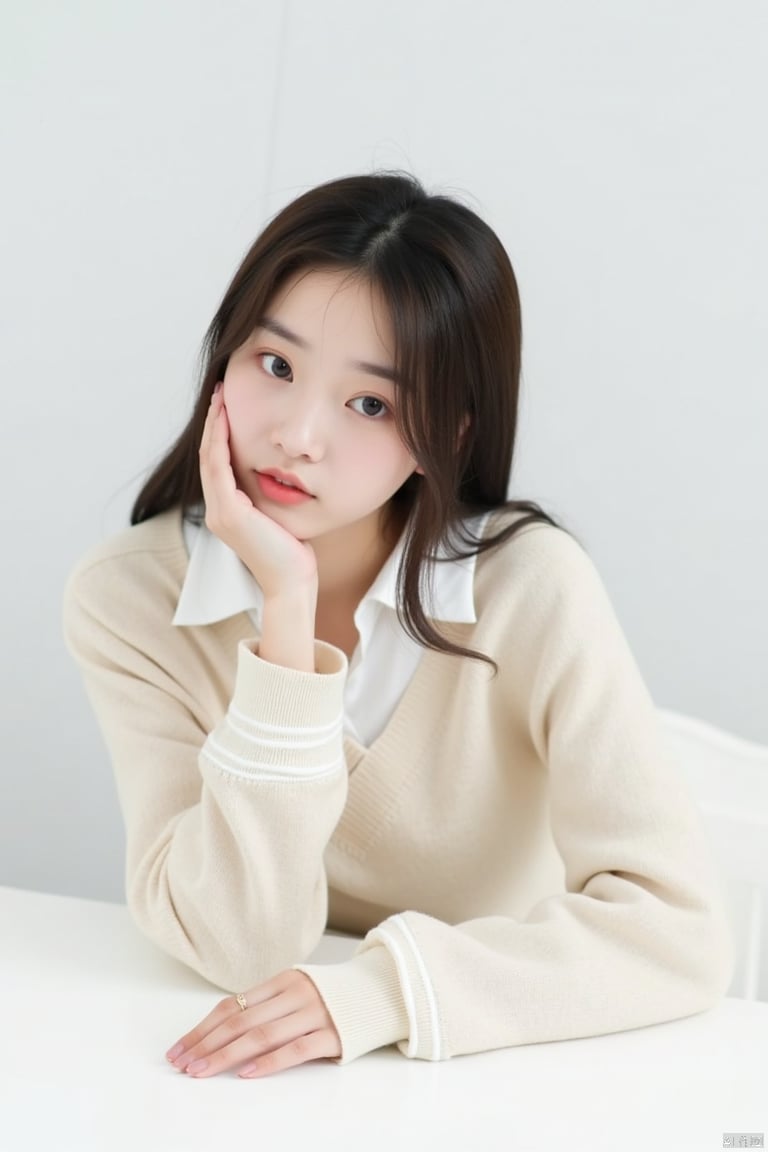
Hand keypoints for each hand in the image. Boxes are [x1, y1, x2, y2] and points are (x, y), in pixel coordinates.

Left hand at [165, 970, 340, 1078]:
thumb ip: (265, 1006)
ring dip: (226, 1056)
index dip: (203, 1028)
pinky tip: (247, 1074)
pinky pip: (296, 1049)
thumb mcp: (295, 991)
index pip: (232, 1005)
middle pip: (240, 1020)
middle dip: (206, 1045)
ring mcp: (314, 1013)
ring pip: (261, 1035)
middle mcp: (295, 993)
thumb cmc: (330, 997)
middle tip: (182, 1064)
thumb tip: (219, 1032)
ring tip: (202, 1072)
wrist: (381, 992)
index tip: (180, 1048)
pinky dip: (269, 1062)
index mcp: (282, 980)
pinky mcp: (333, 1035)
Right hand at [199, 386, 317, 598]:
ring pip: (209, 458)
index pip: (217, 465)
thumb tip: (283, 474)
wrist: (292, 582)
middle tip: (219, 391)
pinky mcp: (229, 514)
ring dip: (214, 425)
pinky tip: (226, 420)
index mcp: (227, 512)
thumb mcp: (279, 517)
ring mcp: (219, 513)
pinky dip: (220, 442)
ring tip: (220, 398)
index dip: (219, 434)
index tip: (226, 405)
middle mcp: (217, 512)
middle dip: (213, 422)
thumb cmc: (293, 554)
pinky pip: (219, 469)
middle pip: (208, 456)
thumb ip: (271, 497)